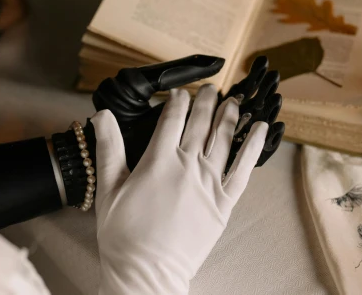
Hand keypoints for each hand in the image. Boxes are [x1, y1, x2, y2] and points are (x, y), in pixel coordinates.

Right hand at [91, 84, 267, 294]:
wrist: (148, 274)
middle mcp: (187, 166)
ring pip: (223, 139)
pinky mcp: (223, 204)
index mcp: (158, 161)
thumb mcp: (108, 188)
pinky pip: (244, 169)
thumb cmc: (124, 236)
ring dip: (229, 116)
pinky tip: (260, 129)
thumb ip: (108, 148)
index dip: (177, 101)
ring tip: (233, 100)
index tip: (180, 91)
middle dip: (205, 101)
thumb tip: (101, 115)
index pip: (171, 120)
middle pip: (199, 124)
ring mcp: (208, 184)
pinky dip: (253, 146)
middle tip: (210, 87)